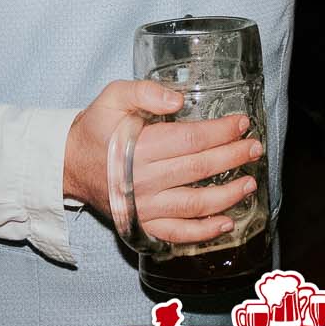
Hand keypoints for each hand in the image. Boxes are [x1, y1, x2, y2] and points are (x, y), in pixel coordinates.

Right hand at [64, 79, 261, 245]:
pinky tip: (226, 223)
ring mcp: (144, 206)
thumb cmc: (96, 128)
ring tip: (249, 183)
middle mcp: (143, 180)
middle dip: (232, 157)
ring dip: (227, 195)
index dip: (220, 132)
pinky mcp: (143, 224)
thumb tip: (178, 101)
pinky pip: (177, 233)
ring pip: (193, 205)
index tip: (241, 123)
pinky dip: (203, 232)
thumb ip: (144, 92)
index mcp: (138, 147)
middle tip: (254, 148)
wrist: (69, 164)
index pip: (190, 139)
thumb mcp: (113, 97)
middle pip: (198, 170)